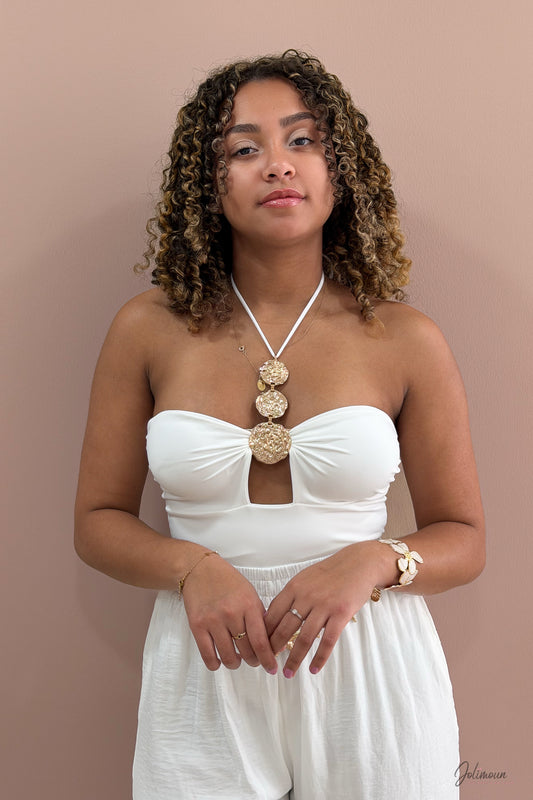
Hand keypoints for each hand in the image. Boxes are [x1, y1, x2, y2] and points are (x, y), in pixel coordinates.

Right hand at [182, 555, 277, 673]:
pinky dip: (216, 664)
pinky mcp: (197, 626)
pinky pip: (208, 655)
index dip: (268, 659)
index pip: (261, 641)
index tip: (271, 668)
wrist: (200, 570)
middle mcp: (231, 613)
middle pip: (246, 651)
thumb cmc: (228, 582)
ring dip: (235, 663)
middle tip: (254, 660)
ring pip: (229, 657)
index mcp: (248, 605)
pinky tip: (219, 660)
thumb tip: (270, 643)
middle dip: (253, 661)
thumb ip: (259, 617)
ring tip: (237, 660)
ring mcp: (213, 620)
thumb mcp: (250, 594)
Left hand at [264, 542, 381, 676]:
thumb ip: (290, 596)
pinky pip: (327, 641)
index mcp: (294, 587)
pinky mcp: (341, 614)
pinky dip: (319, 658)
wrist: (359, 563)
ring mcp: (324, 605)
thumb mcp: (305, 578)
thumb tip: (272, 617)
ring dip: (295, 659)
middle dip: (275, 649)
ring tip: (288, 673)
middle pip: (285, 628)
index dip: (265, 633)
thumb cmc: (330, 573)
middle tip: (269, 664)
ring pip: (304, 638)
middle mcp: (306, 596)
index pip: (273, 614)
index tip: (259, 647)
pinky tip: (314, 669)